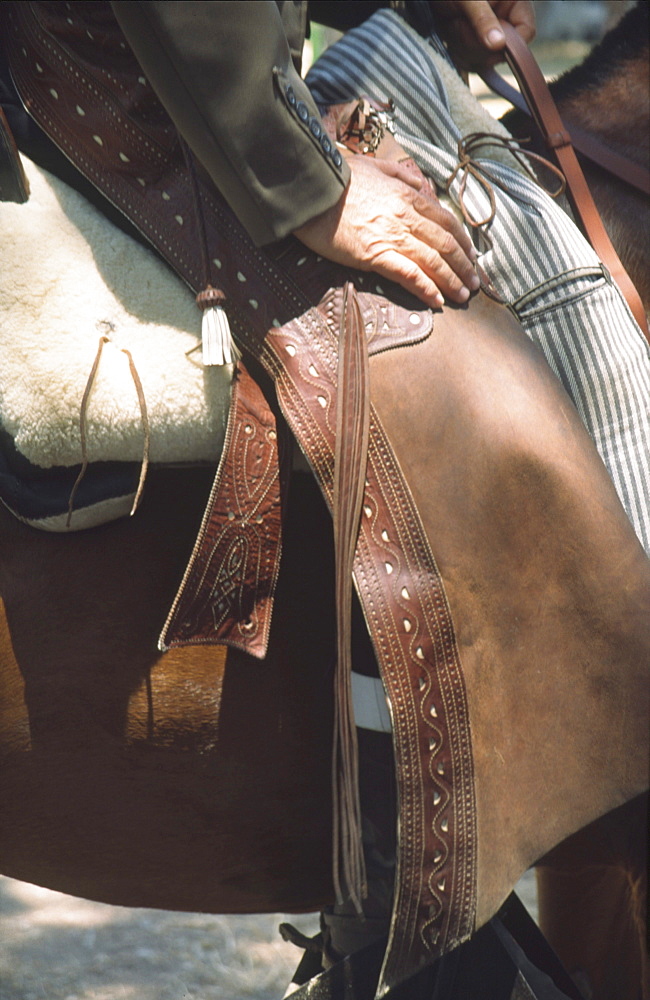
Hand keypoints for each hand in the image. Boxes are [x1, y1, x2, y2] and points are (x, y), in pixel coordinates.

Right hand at [293, 156, 478, 307]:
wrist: (310, 190)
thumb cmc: (337, 178)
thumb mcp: (374, 165)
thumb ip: (400, 174)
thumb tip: (419, 183)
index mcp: (407, 195)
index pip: (446, 221)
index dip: (463, 241)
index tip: (470, 255)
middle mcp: (406, 217)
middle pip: (446, 244)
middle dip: (464, 265)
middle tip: (475, 282)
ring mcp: (392, 237)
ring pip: (433, 261)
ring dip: (452, 281)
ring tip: (463, 296)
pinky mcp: (375, 256)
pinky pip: (409, 274)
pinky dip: (426, 289)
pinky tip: (437, 301)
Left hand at [433, 1, 535, 69]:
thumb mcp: (468, 0)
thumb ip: (483, 19)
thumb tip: (498, 45)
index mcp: (514, 2)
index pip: (526, 32)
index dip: (511, 45)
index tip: (491, 46)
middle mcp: (503, 17)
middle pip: (501, 51)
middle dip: (477, 44)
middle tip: (459, 24)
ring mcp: (488, 31)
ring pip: (483, 58)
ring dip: (463, 47)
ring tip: (452, 23)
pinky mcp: (473, 41)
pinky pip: (470, 60)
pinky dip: (458, 52)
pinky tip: (450, 34)